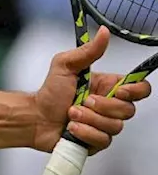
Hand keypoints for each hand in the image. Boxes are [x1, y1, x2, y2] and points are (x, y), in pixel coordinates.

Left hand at [32, 26, 152, 153]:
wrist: (34, 116)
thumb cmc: (49, 91)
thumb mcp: (65, 65)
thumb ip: (88, 52)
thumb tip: (104, 32)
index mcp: (108, 87)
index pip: (140, 89)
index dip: (136, 91)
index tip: (119, 90)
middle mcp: (110, 107)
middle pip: (129, 111)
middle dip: (103, 107)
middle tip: (83, 101)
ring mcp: (104, 125)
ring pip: (115, 127)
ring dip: (89, 119)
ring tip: (71, 114)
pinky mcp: (96, 142)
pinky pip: (103, 141)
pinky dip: (85, 133)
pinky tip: (72, 128)